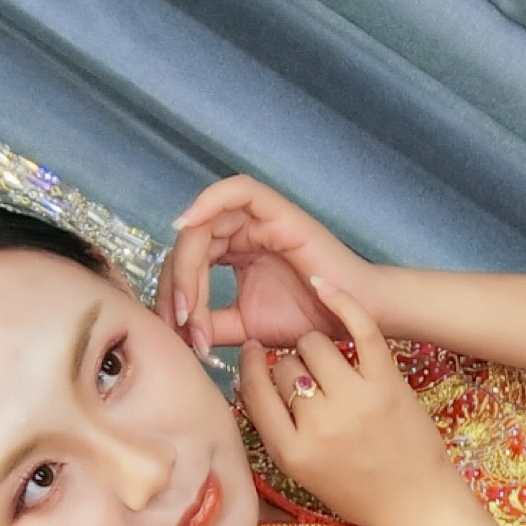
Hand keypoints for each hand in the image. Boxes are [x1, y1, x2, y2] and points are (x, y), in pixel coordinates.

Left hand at [158, 176, 386, 359]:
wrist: (351, 320)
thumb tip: (176, 333)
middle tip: (179, 322)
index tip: (179, 334)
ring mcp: (258, 219)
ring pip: (204, 224)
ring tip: (186, 302)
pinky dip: (208, 200)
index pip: (187, 262)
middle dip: (176, 283)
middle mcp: (242, 231)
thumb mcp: (245, 327)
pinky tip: (188, 224)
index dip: (174, 294)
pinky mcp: (276, 210)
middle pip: (189, 243)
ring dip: (187, 262)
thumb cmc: (309, 320)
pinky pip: (236, 191)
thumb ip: (211, 324)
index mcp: (234, 252)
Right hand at [236, 279, 457, 525]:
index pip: (254, 392)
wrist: (417, 504)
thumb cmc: (358, 492)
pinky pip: (359, 328)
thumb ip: (276, 429)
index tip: (252, 353)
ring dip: (313, 347)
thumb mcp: (304, 473)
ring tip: (326, 360)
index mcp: (293, 452)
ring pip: (313, 344)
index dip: (249, 367)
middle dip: (289, 366)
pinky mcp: (388, 383)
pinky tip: (323, 286)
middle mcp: (320, 426)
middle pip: (284, 367)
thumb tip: (250, 378)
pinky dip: (341, 301)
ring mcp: (356, 401)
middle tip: (307, 376)